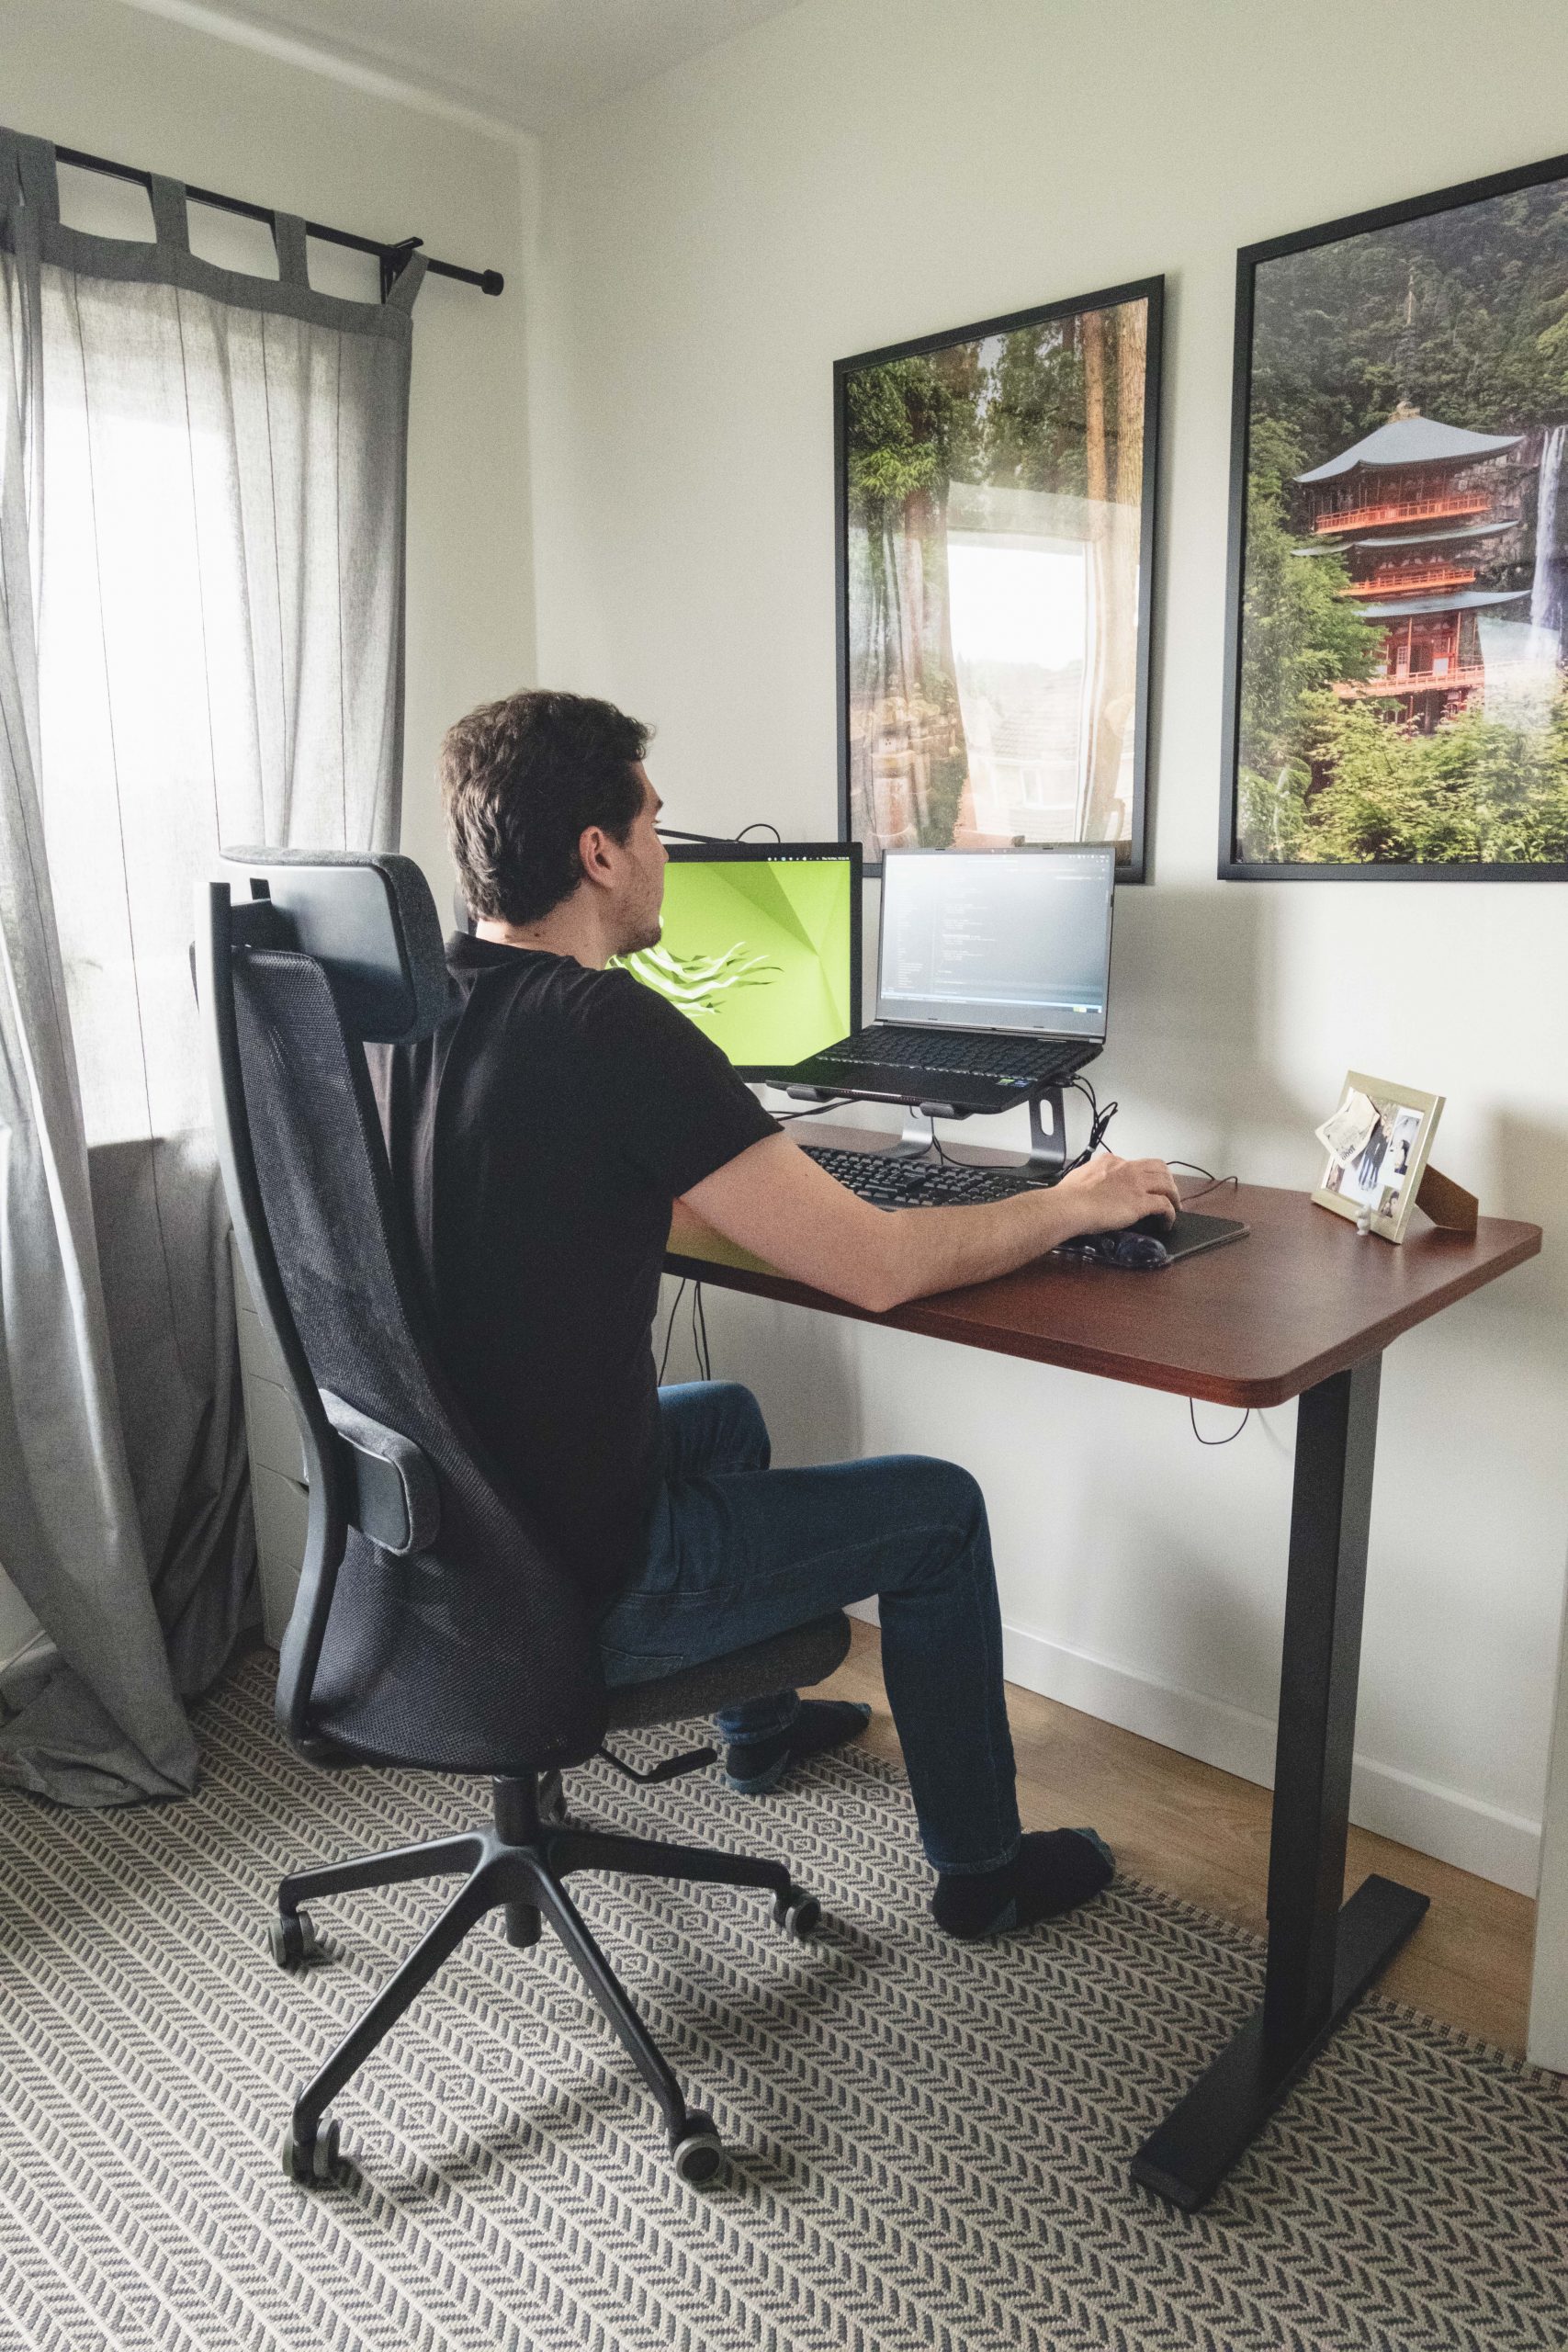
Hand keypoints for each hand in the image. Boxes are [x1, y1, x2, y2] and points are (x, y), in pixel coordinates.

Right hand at [1053, 1151, 1179, 1232]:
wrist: (1070, 1205)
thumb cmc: (1069, 1194)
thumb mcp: (1082, 1174)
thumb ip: (1092, 1173)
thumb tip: (1092, 1179)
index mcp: (1113, 1161)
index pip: (1137, 1163)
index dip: (1145, 1174)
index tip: (1145, 1184)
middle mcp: (1128, 1169)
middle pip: (1160, 1168)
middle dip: (1167, 1181)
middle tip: (1168, 1193)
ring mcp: (1136, 1185)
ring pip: (1167, 1184)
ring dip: (1174, 1196)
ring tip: (1174, 1207)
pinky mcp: (1141, 1202)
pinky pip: (1164, 1205)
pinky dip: (1170, 1214)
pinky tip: (1167, 1222)